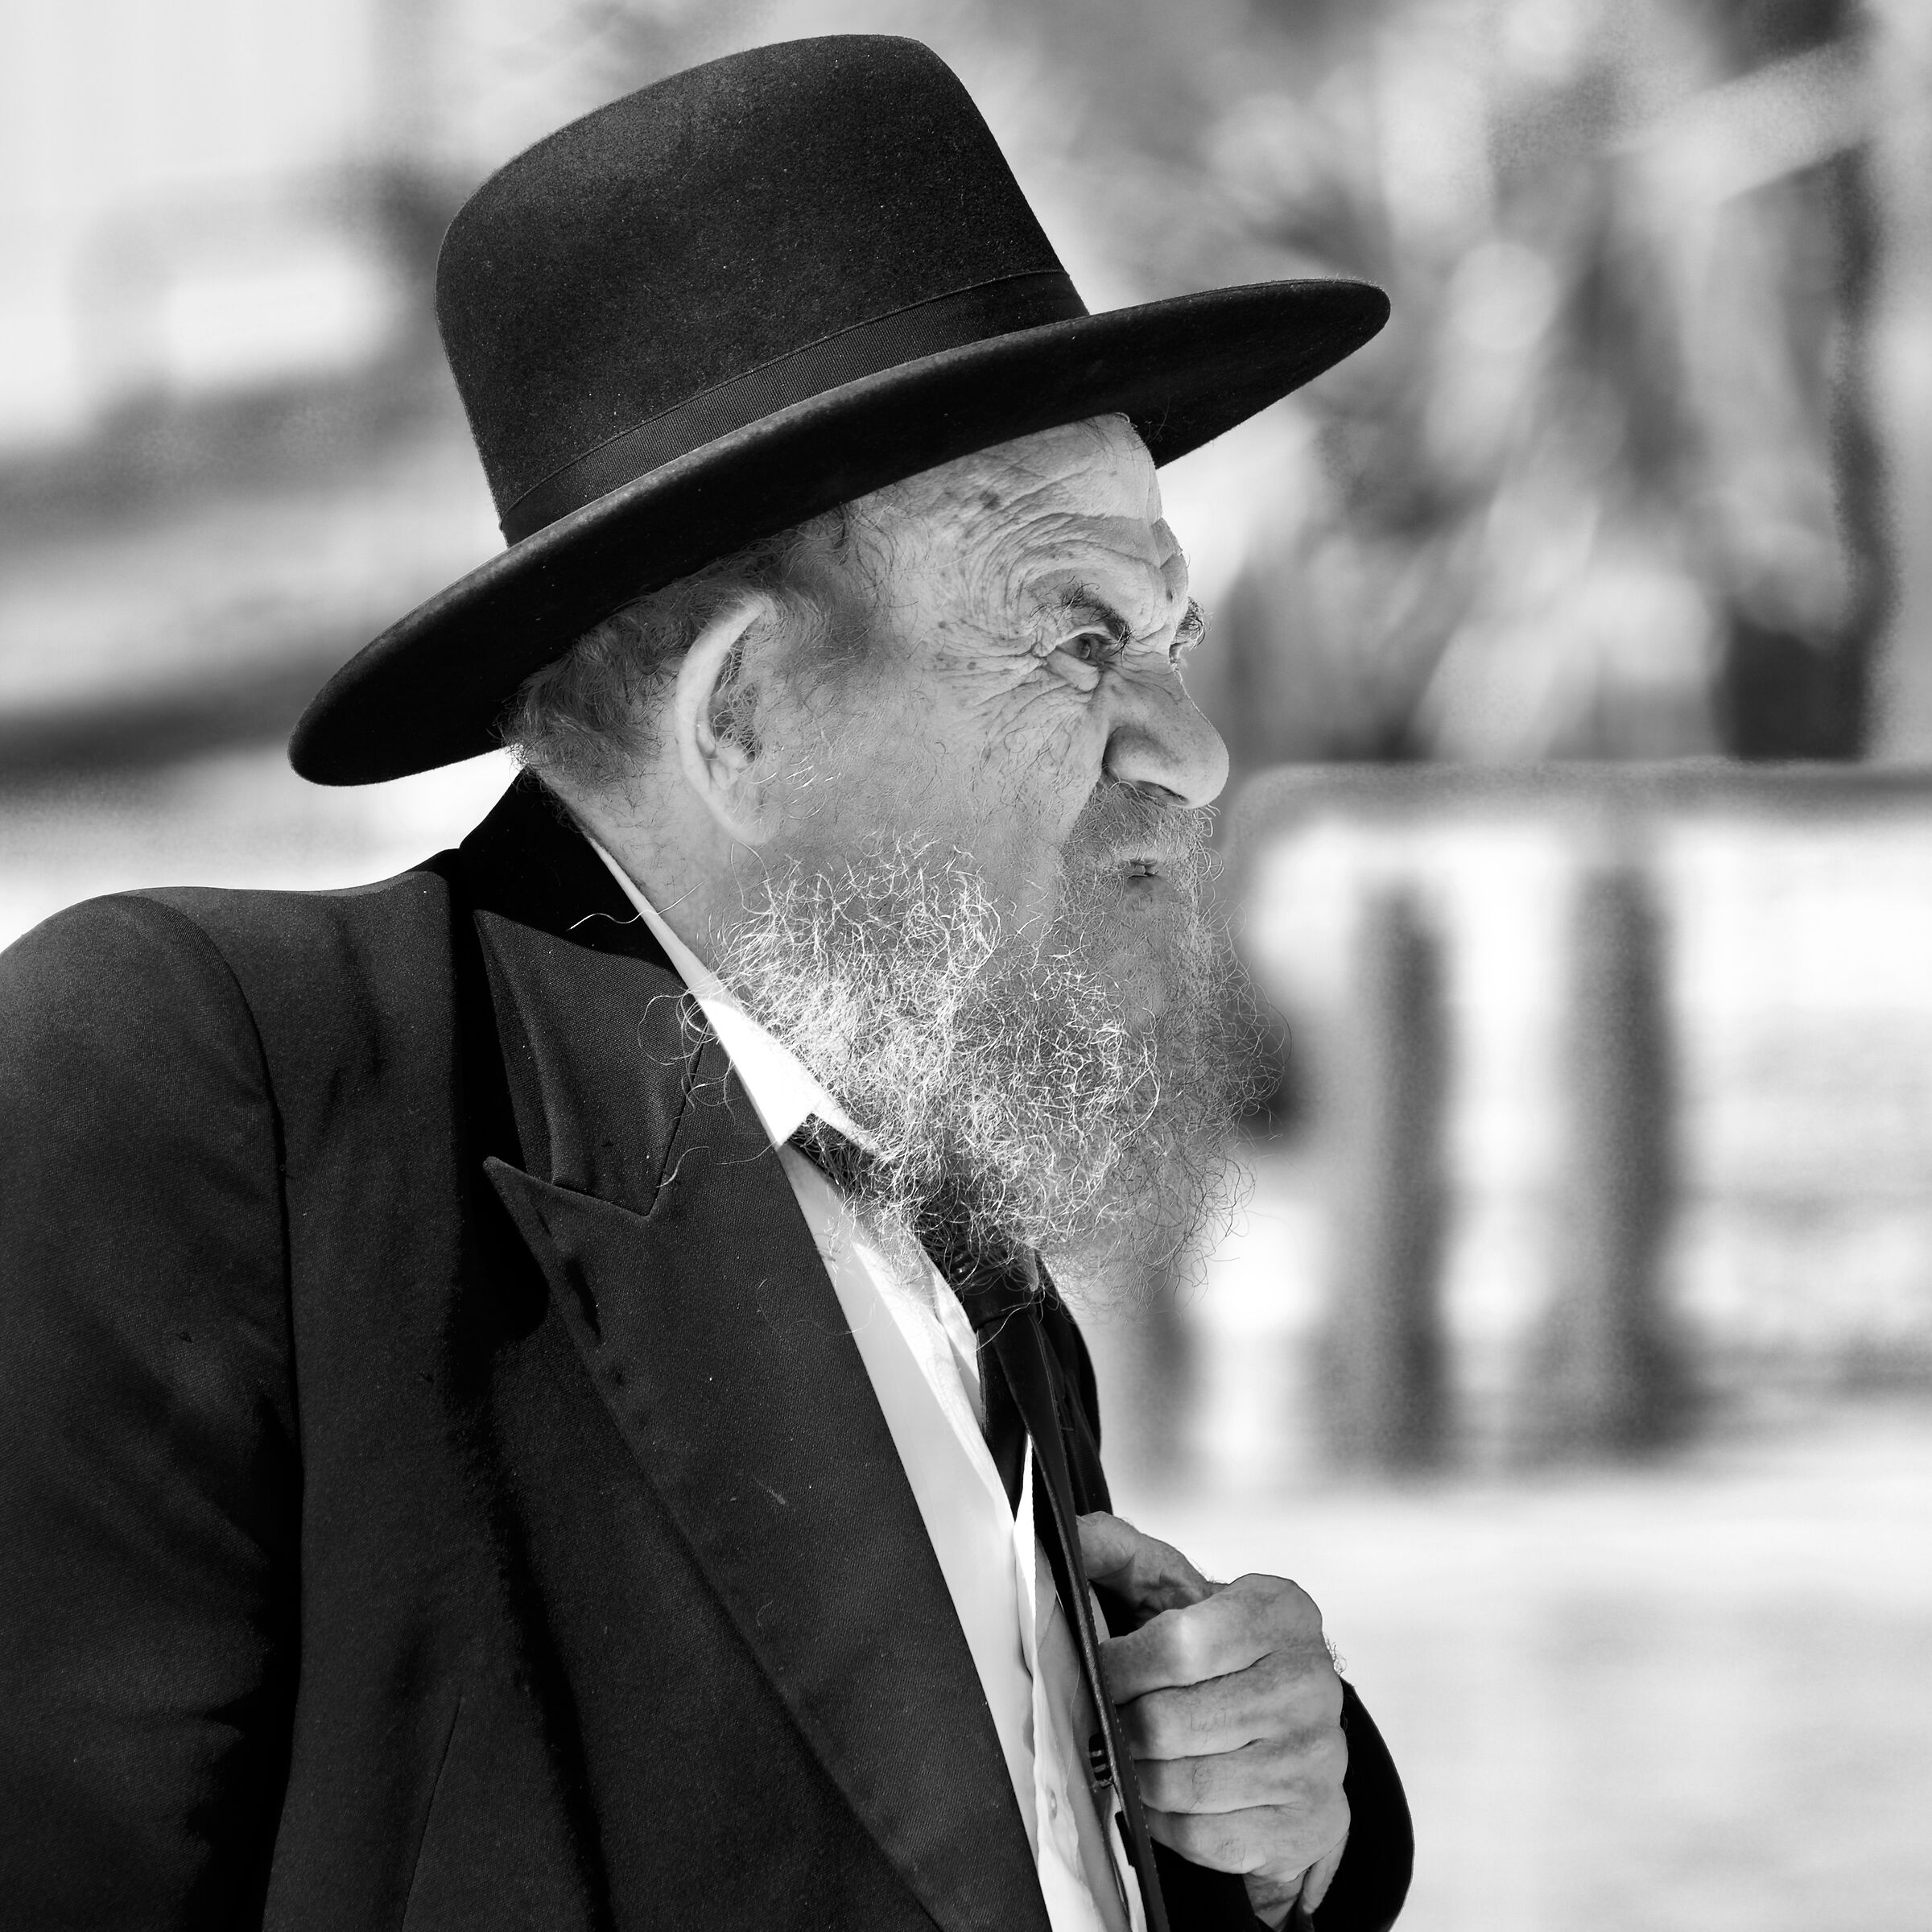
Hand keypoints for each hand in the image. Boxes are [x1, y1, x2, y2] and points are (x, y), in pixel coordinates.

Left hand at [1079, 1512, 1349, 1927]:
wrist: (1284, 1734)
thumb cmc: (1212, 1656)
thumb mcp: (1174, 1589)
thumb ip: (1119, 1554)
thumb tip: (1069, 1537)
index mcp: (1282, 1611)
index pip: (1182, 1643)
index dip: (1120, 1663)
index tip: (1090, 1667)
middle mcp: (1311, 1682)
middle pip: (1172, 1722)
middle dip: (1119, 1725)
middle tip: (1098, 1722)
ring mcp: (1317, 1758)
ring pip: (1184, 1784)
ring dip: (1135, 1776)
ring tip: (1122, 1757)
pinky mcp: (1308, 1824)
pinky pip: (1206, 1837)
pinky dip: (1165, 1822)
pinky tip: (1159, 1796)